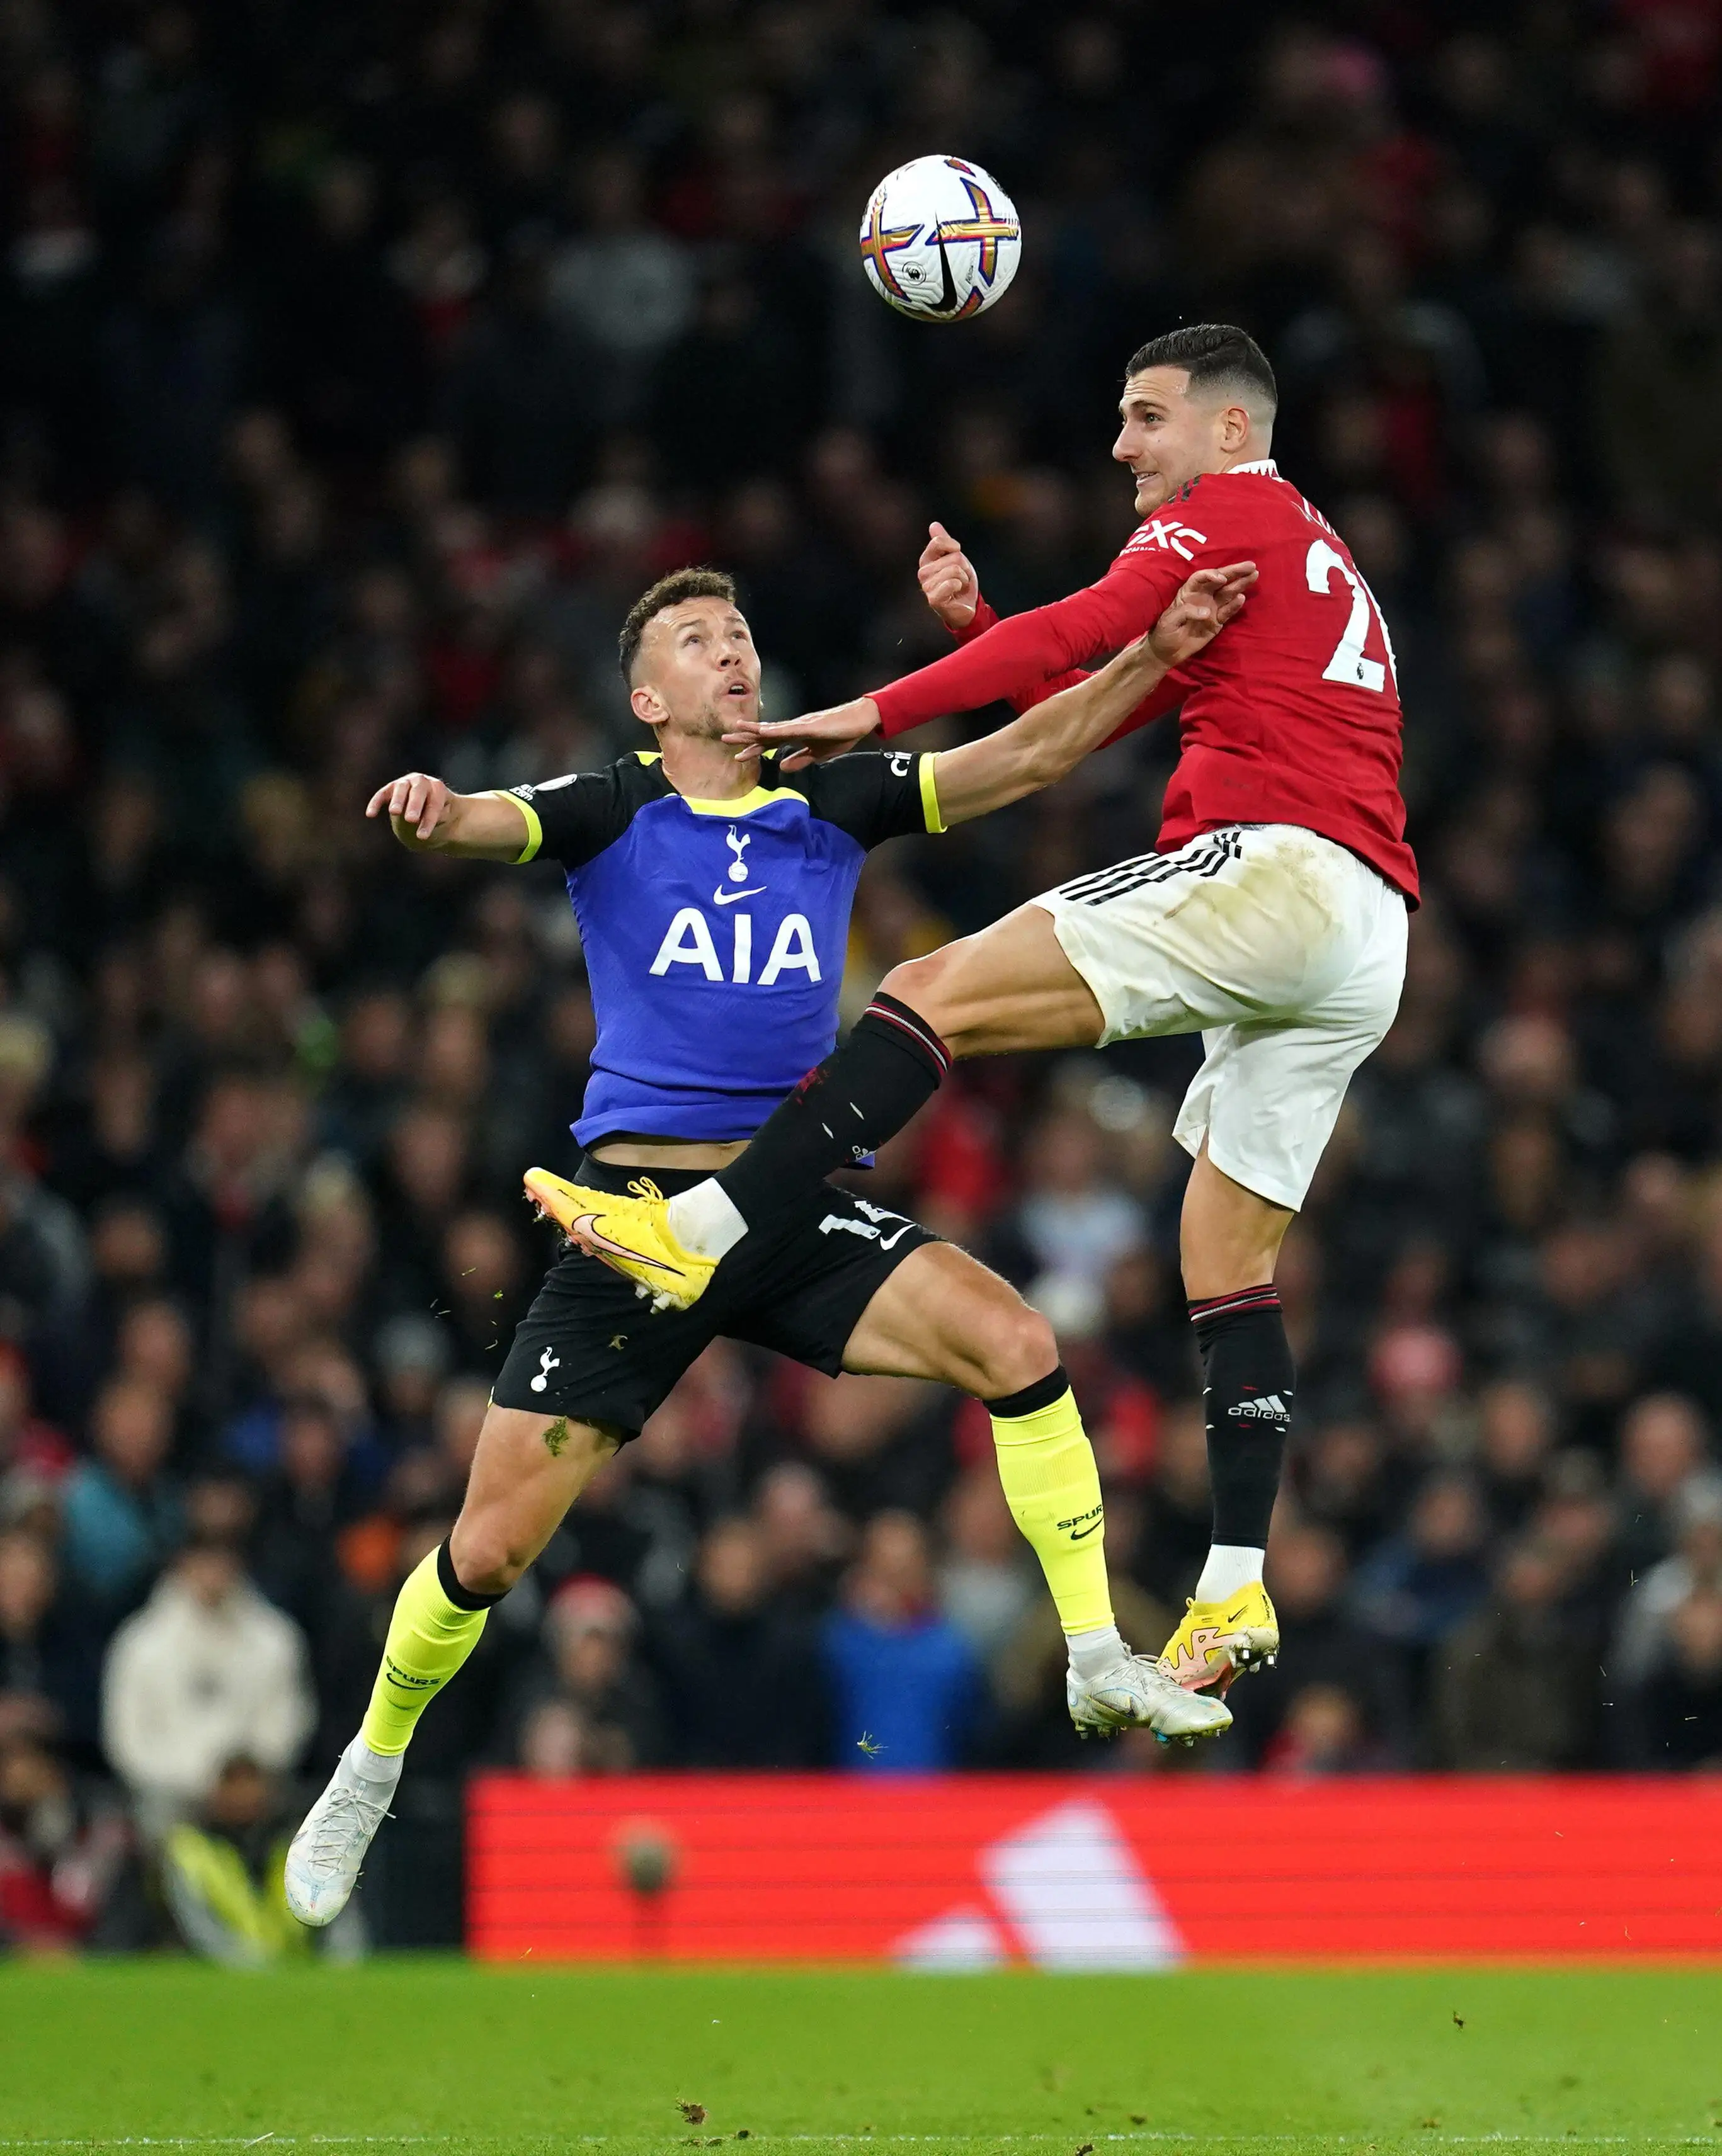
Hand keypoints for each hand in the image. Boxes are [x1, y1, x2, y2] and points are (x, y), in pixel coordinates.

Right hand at [366, 770, 452, 842]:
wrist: (427, 807)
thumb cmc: (438, 815)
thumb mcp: (442, 820)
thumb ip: (438, 818)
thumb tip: (425, 818)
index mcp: (438, 788)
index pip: (435, 804)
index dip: (429, 820)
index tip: (422, 837)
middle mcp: (421, 781)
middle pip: (418, 791)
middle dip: (414, 805)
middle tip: (411, 820)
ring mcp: (406, 782)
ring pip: (401, 789)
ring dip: (398, 800)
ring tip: (395, 812)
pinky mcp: (391, 788)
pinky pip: (382, 794)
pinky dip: (376, 803)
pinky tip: (370, 814)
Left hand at [723, 696, 881, 771]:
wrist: (861, 720)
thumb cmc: (841, 734)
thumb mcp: (819, 754)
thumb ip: (800, 759)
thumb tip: (781, 767)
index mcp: (796, 735)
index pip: (770, 743)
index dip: (754, 749)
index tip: (738, 756)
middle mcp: (794, 727)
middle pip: (766, 734)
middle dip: (745, 738)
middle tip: (724, 739)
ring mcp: (801, 725)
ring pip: (773, 729)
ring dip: (755, 730)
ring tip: (736, 729)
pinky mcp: (810, 726)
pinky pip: (789, 730)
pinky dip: (775, 731)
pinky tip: (763, 732)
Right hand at [918, 521, 977, 631]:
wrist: (967, 606)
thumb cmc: (960, 581)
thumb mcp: (955, 557)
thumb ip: (944, 542)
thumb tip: (933, 524)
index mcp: (926, 560)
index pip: (938, 542)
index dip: (954, 546)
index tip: (958, 555)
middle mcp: (923, 572)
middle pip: (953, 557)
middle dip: (964, 567)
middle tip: (961, 577)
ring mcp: (927, 586)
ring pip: (955, 570)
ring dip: (963, 578)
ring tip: (959, 586)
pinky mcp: (933, 599)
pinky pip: (951, 583)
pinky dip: (959, 586)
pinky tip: (956, 593)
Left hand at [1147, 561, 1256, 668]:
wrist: (1167, 651)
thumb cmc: (1165, 632)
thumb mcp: (1170, 621)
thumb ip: (1186, 612)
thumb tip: (1207, 612)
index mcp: (1189, 592)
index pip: (1201, 577)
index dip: (1211, 575)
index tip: (1222, 578)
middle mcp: (1203, 596)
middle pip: (1220, 580)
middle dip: (1235, 572)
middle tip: (1251, 565)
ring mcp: (1211, 608)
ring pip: (1228, 593)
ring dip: (1241, 584)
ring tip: (1254, 575)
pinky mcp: (1217, 621)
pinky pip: (1227, 611)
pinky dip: (1235, 605)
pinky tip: (1242, 598)